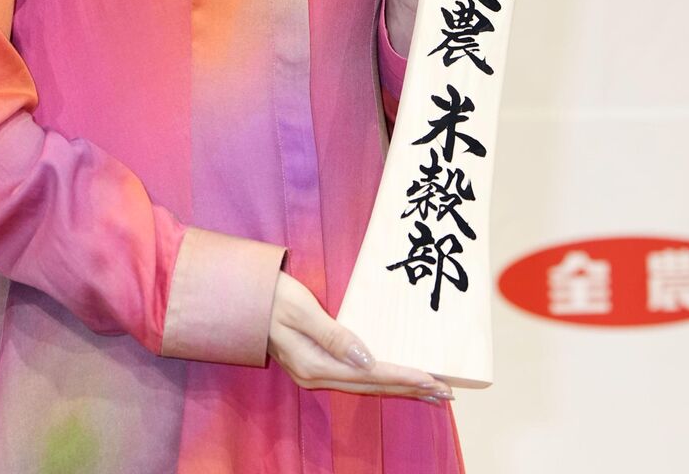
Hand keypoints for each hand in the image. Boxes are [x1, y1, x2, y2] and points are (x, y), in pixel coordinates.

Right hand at [267, 270, 453, 402]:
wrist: (243, 299)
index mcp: (315, 364)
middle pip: (372, 387)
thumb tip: (366, 359)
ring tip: (430, 392)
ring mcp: (315, 374)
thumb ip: (333, 335)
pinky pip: (356, 379)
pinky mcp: (315, 366)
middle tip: (445, 392)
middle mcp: (317, 376)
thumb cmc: (271, 296)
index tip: (432, 379)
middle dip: (410, 389)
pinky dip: (381, 381)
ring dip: (399, 388)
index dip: (402, 377)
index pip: (370, 375)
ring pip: (366, 386)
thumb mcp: (301, 309)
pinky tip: (394, 380)